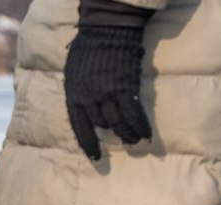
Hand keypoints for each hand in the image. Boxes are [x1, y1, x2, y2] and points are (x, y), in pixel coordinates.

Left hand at [64, 24, 152, 160]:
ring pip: (119, 123)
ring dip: (129, 134)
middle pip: (103, 125)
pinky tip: (146, 134)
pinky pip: (134, 114)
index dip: (88, 144)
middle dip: (115, 134)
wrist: (106, 30)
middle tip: (125, 142)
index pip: (80, 128)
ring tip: (136, 141)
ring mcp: (107, 95)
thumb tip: (85, 105)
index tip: (96, 158)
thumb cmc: (88, 48)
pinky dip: (140, 126)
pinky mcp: (125, 89)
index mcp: (74, 96)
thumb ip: (79, 91)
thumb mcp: (73, 73)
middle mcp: (89, 100)